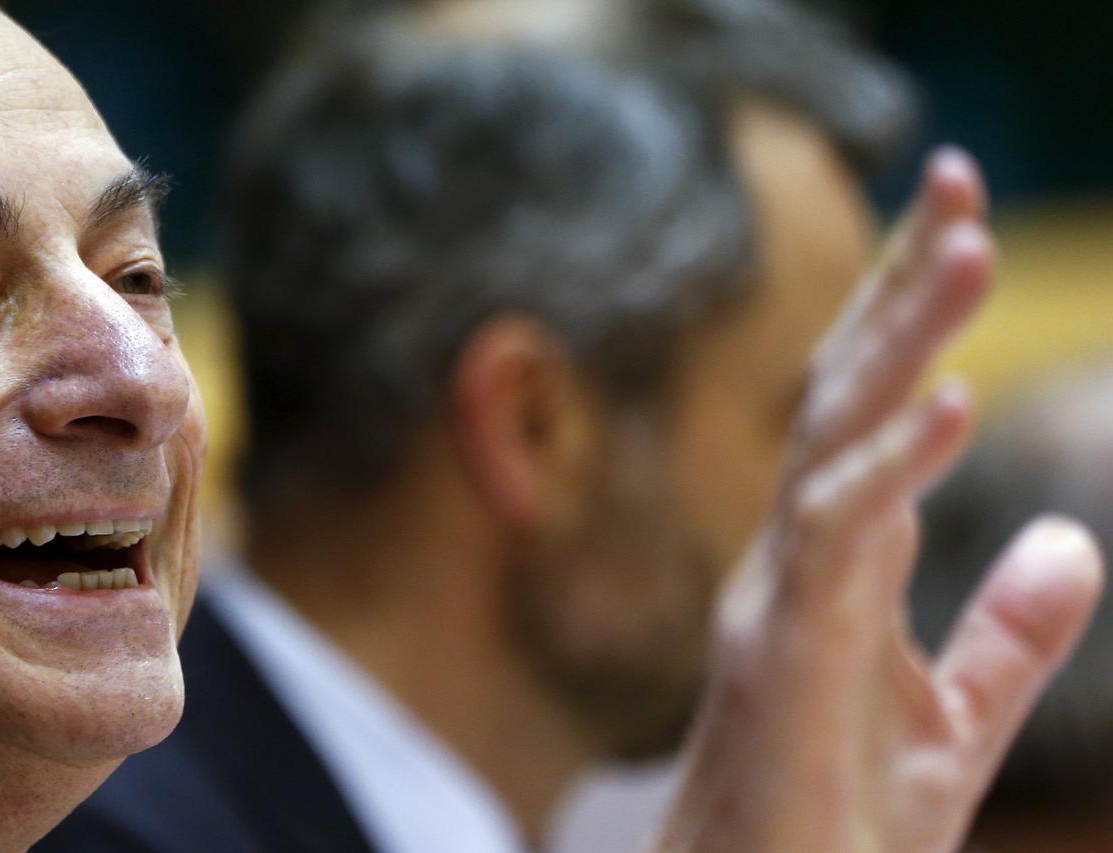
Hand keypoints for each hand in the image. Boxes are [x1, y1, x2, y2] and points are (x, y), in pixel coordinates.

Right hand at [654, 149, 1103, 852]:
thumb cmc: (835, 820)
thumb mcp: (955, 720)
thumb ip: (1010, 631)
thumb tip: (1078, 539)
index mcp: (839, 561)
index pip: (876, 411)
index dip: (914, 316)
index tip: (960, 221)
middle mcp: (798, 555)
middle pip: (846, 393)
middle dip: (901, 285)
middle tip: (954, 175)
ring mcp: (781, 594)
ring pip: (835, 440)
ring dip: (900, 341)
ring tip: (967, 247)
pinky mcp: (781, 650)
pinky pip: (833, 541)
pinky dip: (887, 467)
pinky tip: (947, 404)